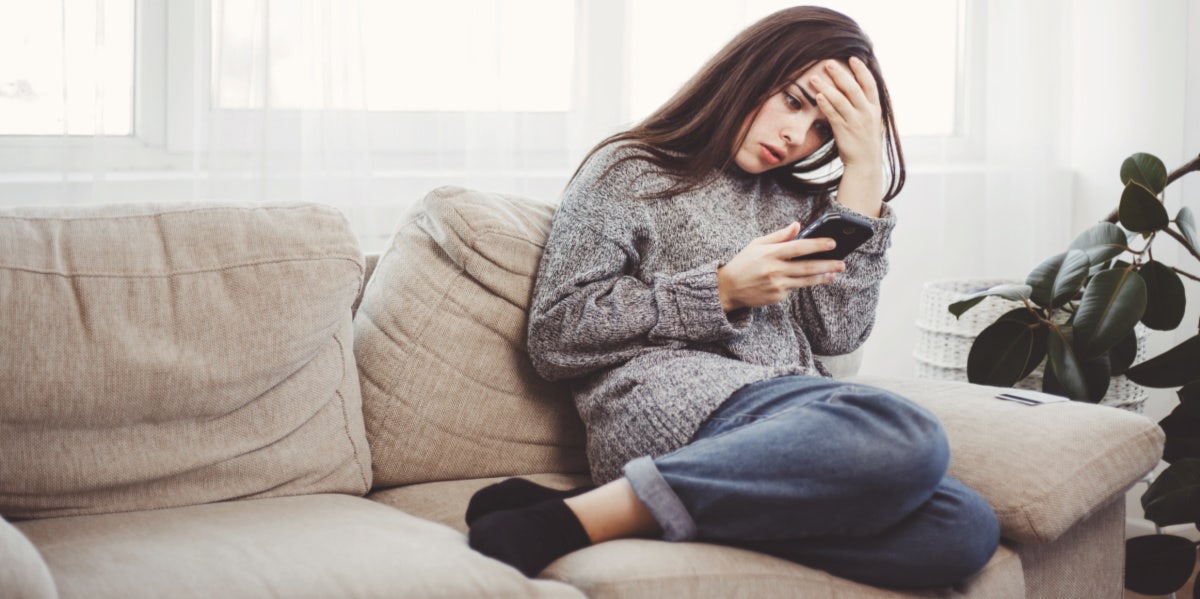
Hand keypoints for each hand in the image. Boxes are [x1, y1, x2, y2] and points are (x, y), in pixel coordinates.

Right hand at [717, 222, 846, 311]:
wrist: (728, 288)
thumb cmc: (743, 263)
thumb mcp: (757, 244)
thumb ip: (779, 236)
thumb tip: (797, 225)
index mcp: (770, 253)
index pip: (799, 247)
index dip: (817, 245)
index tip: (832, 243)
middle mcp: (774, 270)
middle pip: (807, 267)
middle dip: (827, 265)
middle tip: (842, 263)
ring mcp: (776, 285)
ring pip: (805, 281)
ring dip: (823, 277)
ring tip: (835, 273)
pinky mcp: (777, 297)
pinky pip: (793, 289)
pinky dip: (802, 283)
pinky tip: (810, 280)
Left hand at [810, 57, 883, 170]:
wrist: (865, 164)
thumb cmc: (865, 141)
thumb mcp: (871, 120)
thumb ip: (864, 105)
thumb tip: (853, 88)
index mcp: (875, 108)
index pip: (870, 84)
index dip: (861, 70)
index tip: (852, 58)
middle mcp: (867, 113)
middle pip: (854, 89)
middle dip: (841, 74)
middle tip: (829, 62)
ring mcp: (855, 122)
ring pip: (840, 100)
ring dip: (827, 87)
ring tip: (815, 78)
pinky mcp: (844, 131)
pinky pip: (833, 115)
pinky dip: (825, 104)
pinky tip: (818, 96)